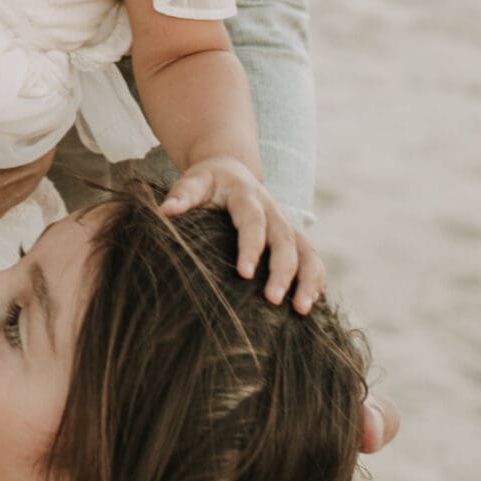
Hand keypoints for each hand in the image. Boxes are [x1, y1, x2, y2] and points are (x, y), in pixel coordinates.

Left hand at [160, 156, 323, 310]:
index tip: (245, 274)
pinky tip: (308, 304)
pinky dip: (314, 279)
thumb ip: (183, 193)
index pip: (253, 221)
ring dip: (307, 278)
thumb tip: (165, 210)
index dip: (251, 246)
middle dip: (283, 270)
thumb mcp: (195, 180)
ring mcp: (286, 224)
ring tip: (301, 309)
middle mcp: (273, 209)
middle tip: (273, 299)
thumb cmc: (209, 182)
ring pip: (306, 249)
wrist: (232, 170)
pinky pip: (311, 258)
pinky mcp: (292, 237)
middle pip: (285, 238)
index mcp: (247, 195)